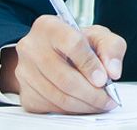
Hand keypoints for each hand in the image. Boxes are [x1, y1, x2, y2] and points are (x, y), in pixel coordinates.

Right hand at [0, 15, 125, 113]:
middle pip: (64, 77)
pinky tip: (84, 104)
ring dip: (84, 105)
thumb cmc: (77, 42)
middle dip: (91, 93)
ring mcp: (24, 71)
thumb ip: (111, 48)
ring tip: (100, 103)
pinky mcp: (24, 92)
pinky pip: (50, 107)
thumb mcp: (99, 36)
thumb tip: (113, 71)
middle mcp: (31, 47)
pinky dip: (72, 110)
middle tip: (108, 99)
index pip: (72, 44)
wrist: (52, 52)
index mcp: (49, 26)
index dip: (90, 64)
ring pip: (58, 96)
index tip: (104, 79)